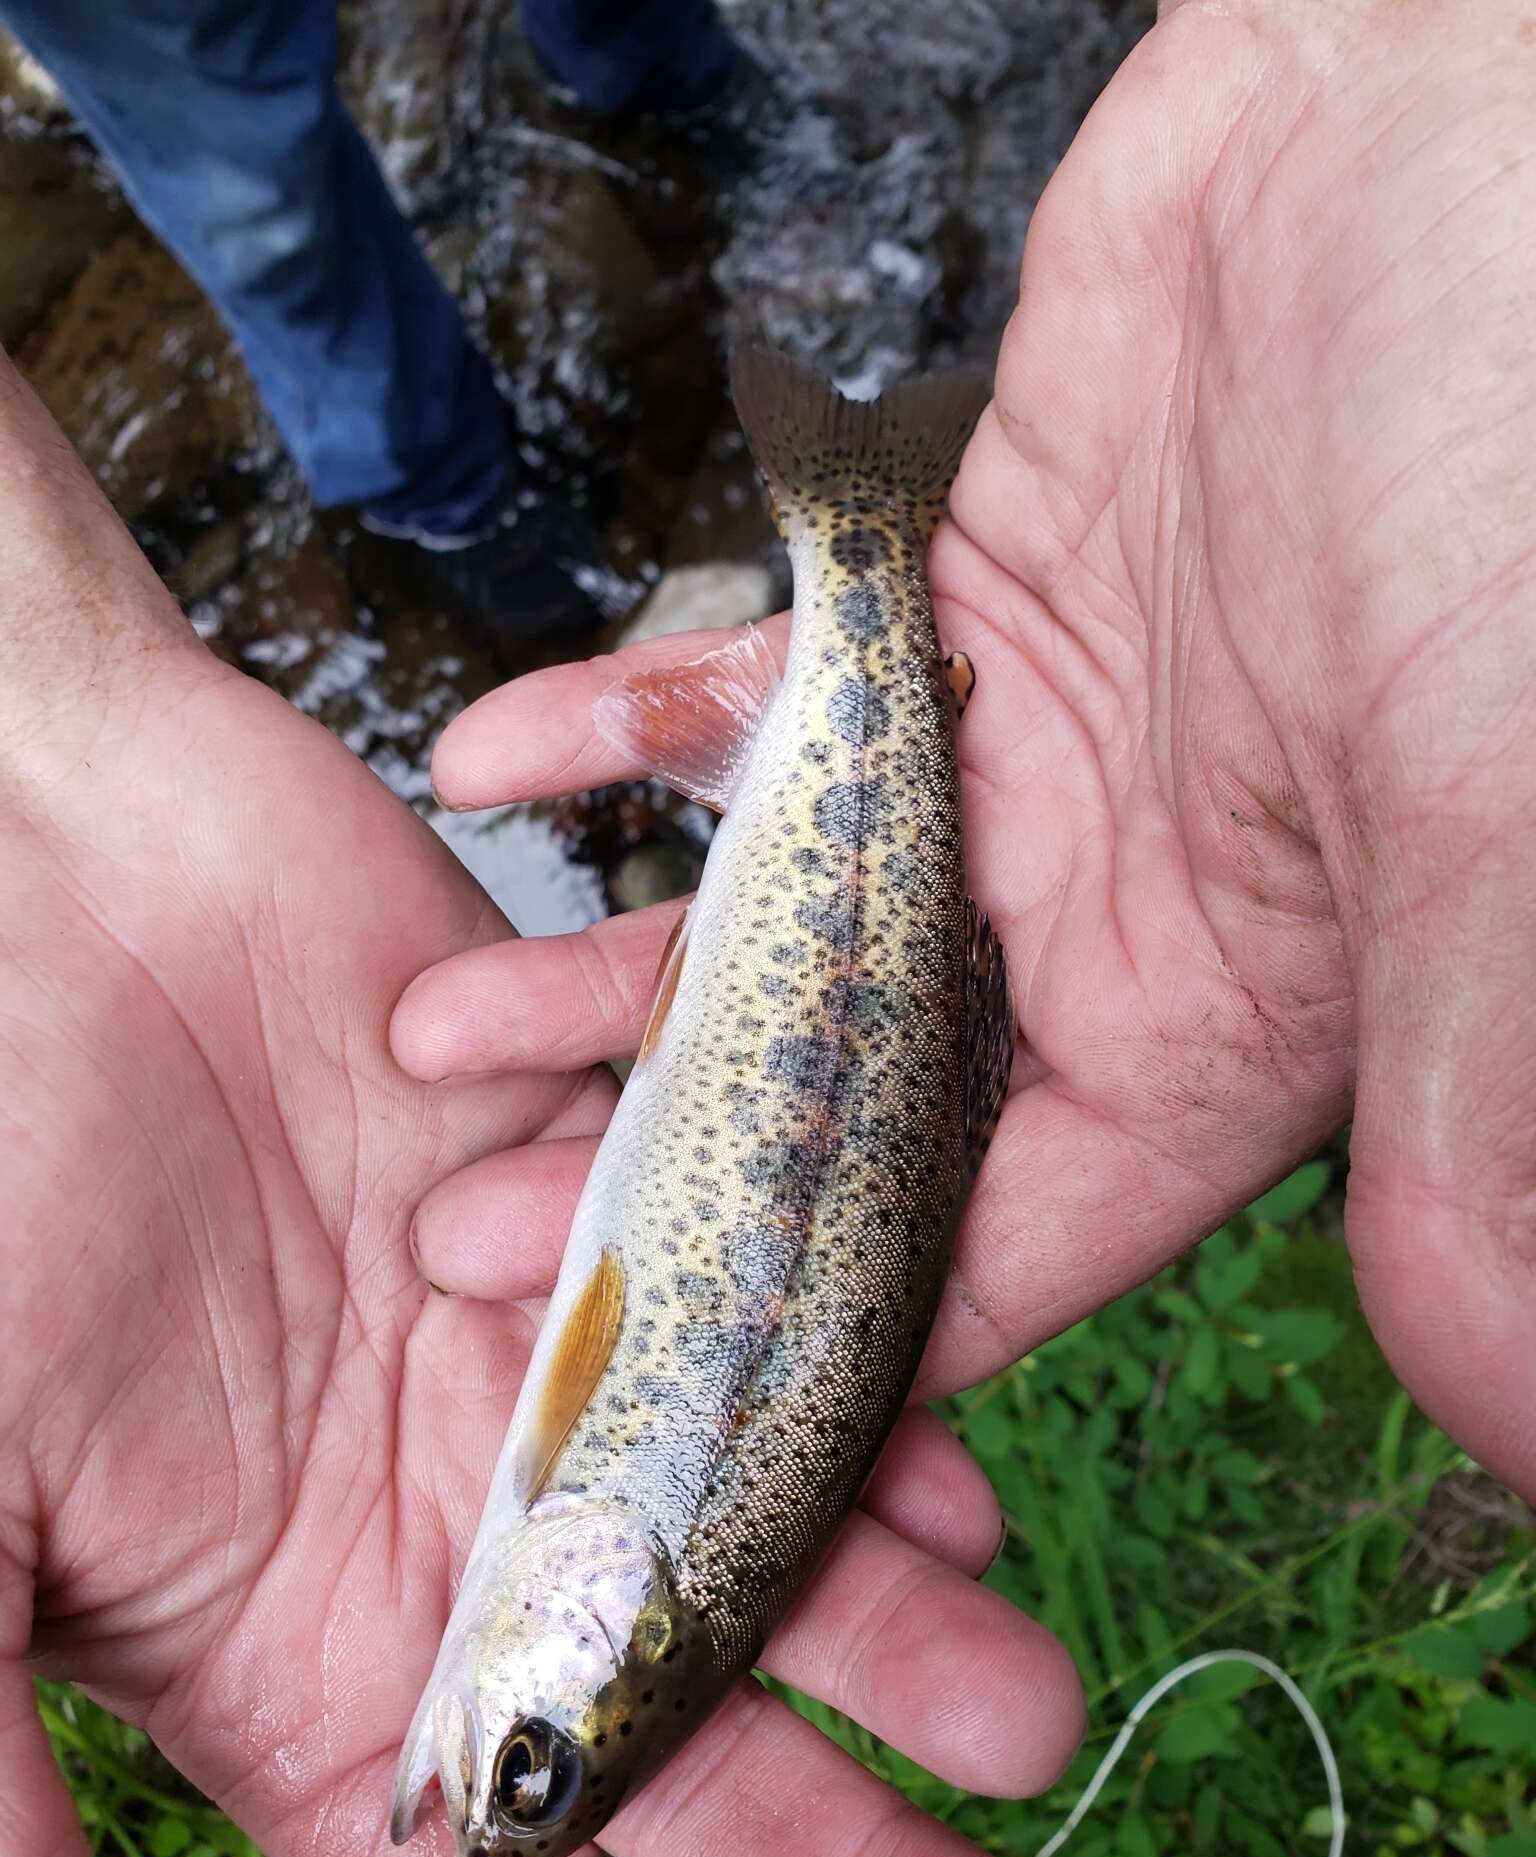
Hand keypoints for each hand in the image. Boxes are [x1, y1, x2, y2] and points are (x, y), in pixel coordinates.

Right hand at [0, 347, 1089, 1856]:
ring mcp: (547, 1359)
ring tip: (1028, 1725)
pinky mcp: (608, 1190)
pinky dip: (850, 1398)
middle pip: (693, 1748)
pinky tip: (946, 1481)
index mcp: (312, 1649)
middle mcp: (460, 1528)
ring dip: (889, 1635)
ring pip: (757, 1533)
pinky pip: (761, 1317)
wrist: (46, 871)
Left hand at [411, 0, 1535, 1501]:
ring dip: (600, 973)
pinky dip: (619, 721)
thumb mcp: (1491, 809)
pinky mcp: (929, 612)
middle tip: (475, 1233)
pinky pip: (748, 693)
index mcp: (1230, 1015)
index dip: (835, 1327)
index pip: (1015, 1237)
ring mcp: (1002, 764)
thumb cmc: (1519, 460)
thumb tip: (1518, 1395)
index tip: (658, 1382)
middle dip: (661, 1170)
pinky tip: (494, 755)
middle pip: (842, 1100)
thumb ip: (1474, 1109)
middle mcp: (1104, 915)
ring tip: (435, 1039)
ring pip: (765, 916)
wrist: (1452, 130)